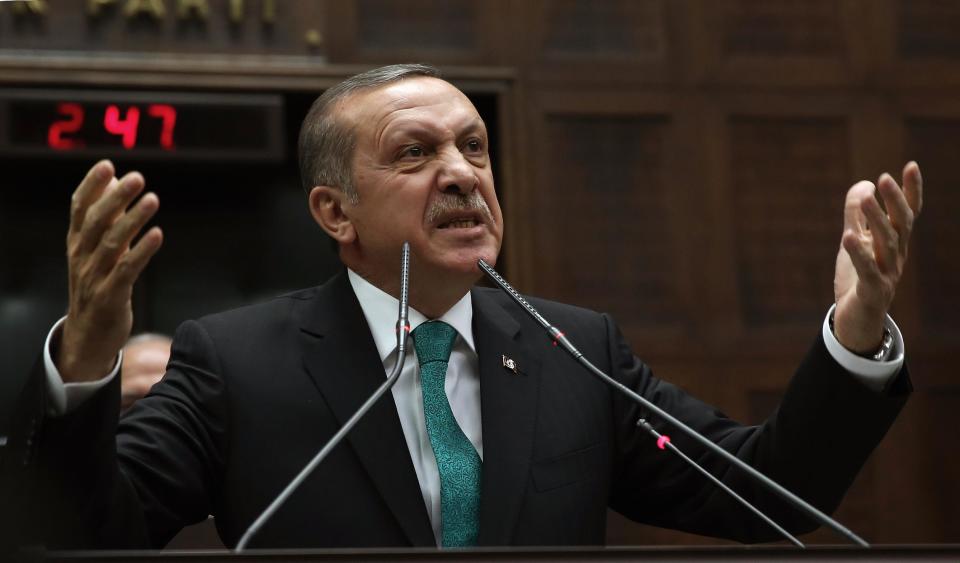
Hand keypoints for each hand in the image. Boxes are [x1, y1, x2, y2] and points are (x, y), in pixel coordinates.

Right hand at [57, 160, 162, 381]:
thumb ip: (108, 218)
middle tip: (137, 177)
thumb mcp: (97, 251)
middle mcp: (81, 257)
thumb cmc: (97, 286)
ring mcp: (93, 277)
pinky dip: (142, 251)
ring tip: (152, 199)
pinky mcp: (110, 296)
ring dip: (133, 220)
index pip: (79, 208)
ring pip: (111, 243)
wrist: (87, 336)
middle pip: (96, 221)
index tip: (106, 164)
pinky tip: (158, 234)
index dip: (91, 186)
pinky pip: (126, 270)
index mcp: (76, 243)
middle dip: (115, 197)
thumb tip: (117, 181)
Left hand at [833, 162, 922, 353]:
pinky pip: (868, 270)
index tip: (911, 165)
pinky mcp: (873, 291)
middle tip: (884, 178)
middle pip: (900, 224)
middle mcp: (895, 255)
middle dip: (894, 200)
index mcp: (894, 242)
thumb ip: (857, 215)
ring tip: (867, 198)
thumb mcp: (856, 241)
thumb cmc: (859, 278)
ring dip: (876, 219)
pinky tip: (848, 236)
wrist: (856, 319)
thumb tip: (863, 183)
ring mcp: (888, 273)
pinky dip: (859, 253)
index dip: (911, 191)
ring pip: (886, 243)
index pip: (907, 213)